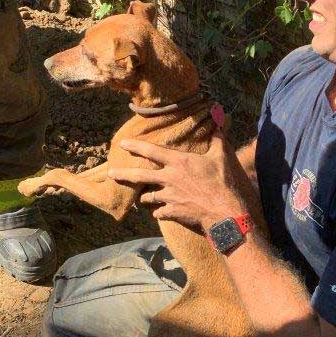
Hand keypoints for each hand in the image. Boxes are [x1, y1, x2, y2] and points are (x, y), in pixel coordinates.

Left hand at [108, 133, 248, 231]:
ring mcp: (170, 197)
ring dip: (144, 197)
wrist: (225, 210)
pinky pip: (160, 213)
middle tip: (110, 174)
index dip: (136, 146)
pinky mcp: (174, 212)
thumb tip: (219, 123)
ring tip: (140, 198)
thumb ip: (217, 139)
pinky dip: (158, 213)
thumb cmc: (224, 182)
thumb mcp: (222, 156)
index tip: (122, 144)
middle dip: (123, 174)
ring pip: (148, 197)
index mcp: (179, 162)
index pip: (152, 151)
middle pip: (140, 176)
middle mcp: (170, 179)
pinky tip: (158, 213)